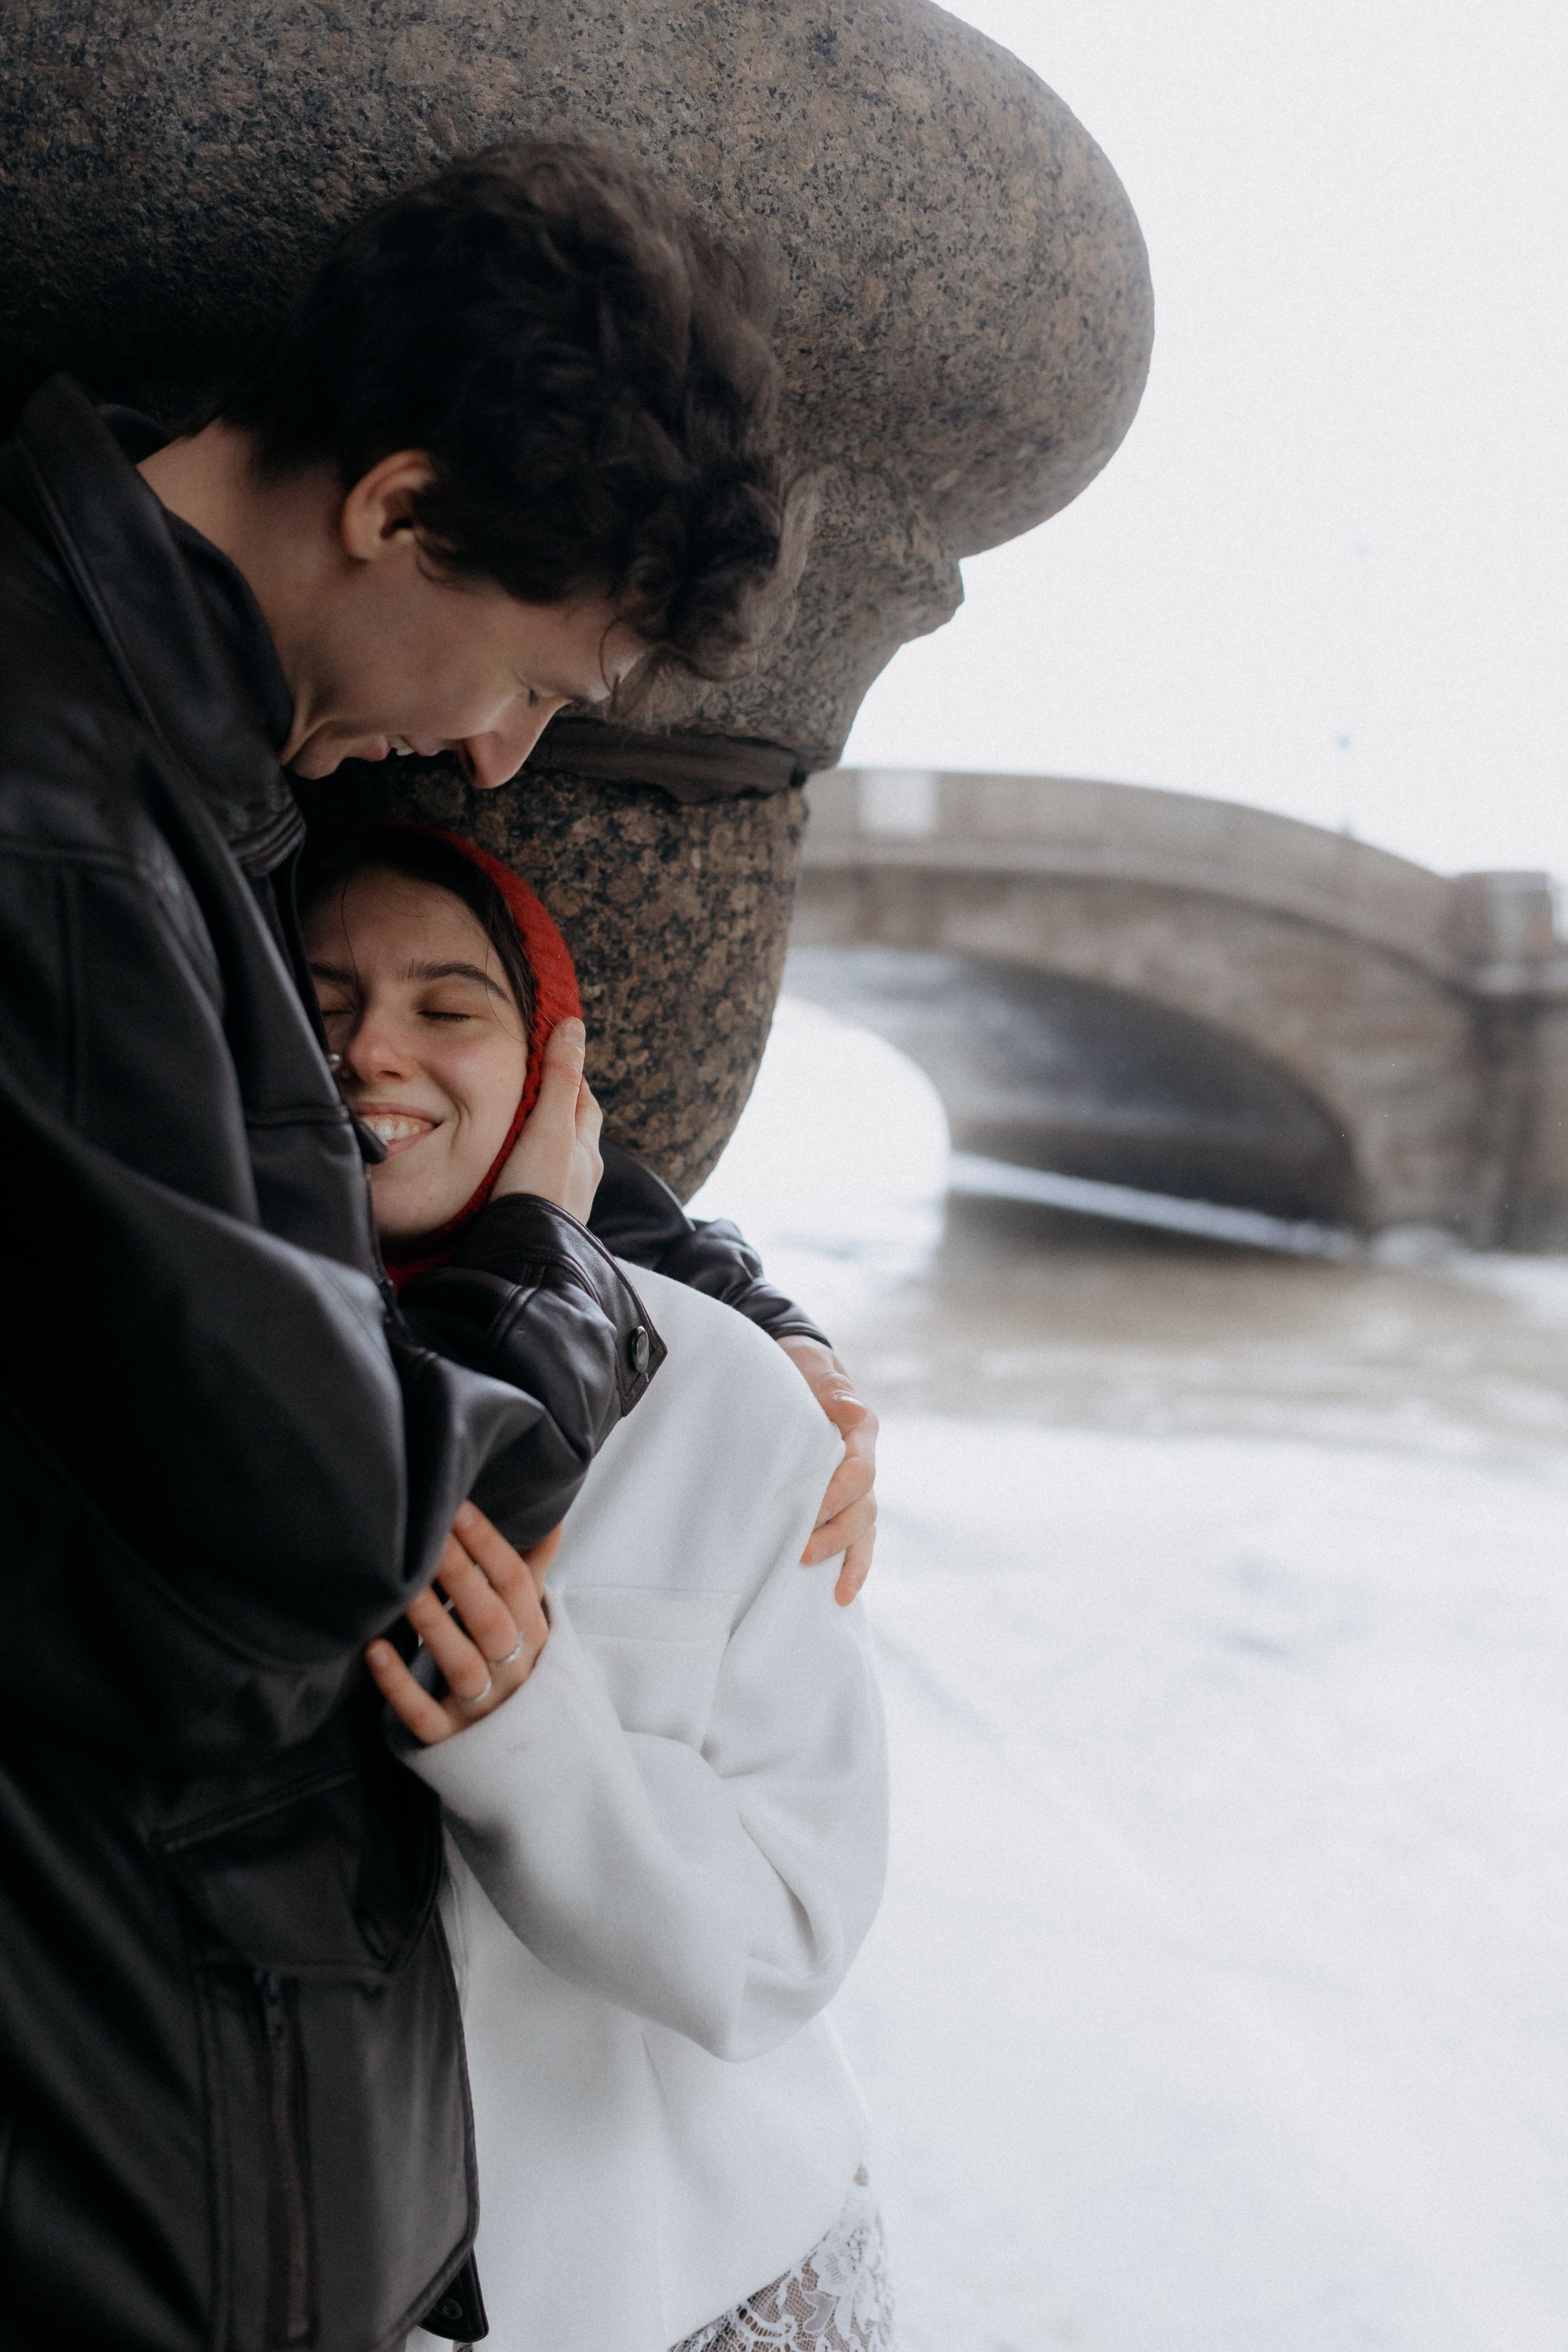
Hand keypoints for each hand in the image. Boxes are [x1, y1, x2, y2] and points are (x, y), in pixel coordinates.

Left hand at [366, 1502, 560, 1744]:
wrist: (536, 1768)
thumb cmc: (522, 1676)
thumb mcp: (536, 1627)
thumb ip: (534, 1573)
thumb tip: (551, 1516)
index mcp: (536, 1637)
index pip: (517, 1585)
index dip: (489, 1546)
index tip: (459, 1510)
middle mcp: (514, 1672)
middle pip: (490, 1620)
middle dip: (459, 1575)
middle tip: (429, 1536)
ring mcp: (484, 1710)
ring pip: (460, 1664)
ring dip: (432, 1623)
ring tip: (404, 1587)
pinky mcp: (450, 1743)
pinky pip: (424, 1716)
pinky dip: (398, 1685)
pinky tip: (374, 1650)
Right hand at [491, 1017, 602, 1222]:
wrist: (524, 1259)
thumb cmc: (539, 1191)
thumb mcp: (550, 1126)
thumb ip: (559, 1079)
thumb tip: (574, 1027)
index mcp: (586, 1149)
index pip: (584, 1098)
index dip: (569, 1073)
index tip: (549, 1054)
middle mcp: (580, 1175)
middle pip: (573, 1129)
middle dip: (557, 1105)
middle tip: (531, 1086)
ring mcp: (562, 1200)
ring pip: (555, 1158)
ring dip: (540, 1140)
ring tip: (513, 1126)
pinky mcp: (538, 1219)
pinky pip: (536, 1182)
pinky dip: (525, 1168)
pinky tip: (506, 1172)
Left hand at [775, 1336, 877, 1606]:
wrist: (794, 1371)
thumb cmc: (798, 1369)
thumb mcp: (809, 1367)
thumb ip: (830, 1388)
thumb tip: (854, 1411)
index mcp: (859, 1431)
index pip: (859, 1469)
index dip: (838, 1494)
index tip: (811, 1512)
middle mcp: (863, 1462)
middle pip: (865, 1507)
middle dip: (837, 1534)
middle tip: (803, 1554)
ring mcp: (854, 1488)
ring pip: (864, 1529)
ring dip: (847, 1557)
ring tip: (832, 1590)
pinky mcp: (841, 1504)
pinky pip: (856, 1539)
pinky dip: (852, 1566)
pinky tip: (840, 1595)